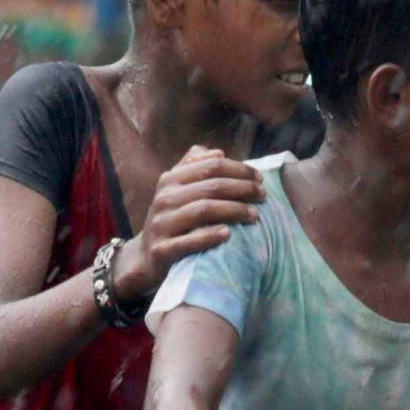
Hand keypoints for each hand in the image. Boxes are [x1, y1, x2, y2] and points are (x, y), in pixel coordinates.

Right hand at [136, 147, 264, 293]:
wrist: (146, 256)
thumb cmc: (172, 219)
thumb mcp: (177, 190)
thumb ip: (194, 168)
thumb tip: (219, 152)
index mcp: (171, 180)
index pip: (211, 167)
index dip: (239, 170)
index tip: (260, 178)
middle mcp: (165, 198)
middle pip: (211, 187)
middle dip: (243, 189)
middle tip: (263, 196)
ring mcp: (161, 224)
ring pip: (203, 210)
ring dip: (234, 211)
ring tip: (255, 215)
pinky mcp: (161, 250)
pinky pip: (188, 242)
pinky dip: (209, 236)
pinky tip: (228, 234)